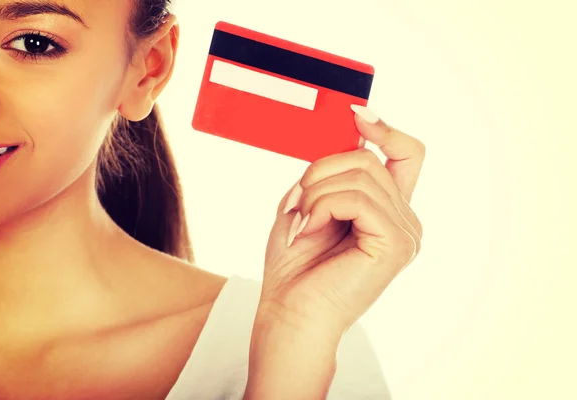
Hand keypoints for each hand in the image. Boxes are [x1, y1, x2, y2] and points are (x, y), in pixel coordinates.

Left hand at [259, 105, 425, 334]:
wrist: (290, 312)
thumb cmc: (296, 264)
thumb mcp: (309, 202)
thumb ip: (333, 172)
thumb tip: (353, 134)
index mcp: (387, 211)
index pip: (407, 155)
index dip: (386, 129)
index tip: (356, 114)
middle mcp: (404, 220)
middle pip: (369, 160)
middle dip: (320, 171)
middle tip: (298, 203)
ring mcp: (405, 234)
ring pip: (361, 175)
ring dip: (316, 192)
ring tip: (302, 222)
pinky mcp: (396, 244)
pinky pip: (357, 198)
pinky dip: (322, 207)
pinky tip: (310, 230)